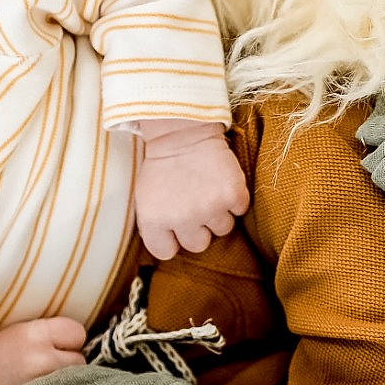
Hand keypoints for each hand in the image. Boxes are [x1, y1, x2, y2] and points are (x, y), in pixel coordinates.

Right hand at [0, 317, 87, 384]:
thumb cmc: (0, 350)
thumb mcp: (25, 330)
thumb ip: (54, 333)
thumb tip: (85, 341)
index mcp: (35, 334)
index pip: (77, 333)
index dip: (68, 339)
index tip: (55, 343)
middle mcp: (41, 360)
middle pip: (79, 360)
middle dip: (67, 361)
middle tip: (44, 363)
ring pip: (73, 382)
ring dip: (64, 380)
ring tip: (41, 378)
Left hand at [132, 121, 248, 258]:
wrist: (183, 132)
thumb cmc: (162, 167)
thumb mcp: (144, 199)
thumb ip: (154, 227)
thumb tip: (169, 248)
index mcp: (154, 221)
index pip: (166, 252)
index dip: (172, 238)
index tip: (175, 223)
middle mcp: (182, 218)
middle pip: (198, 245)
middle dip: (198, 227)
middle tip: (194, 202)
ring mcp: (209, 207)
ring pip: (222, 229)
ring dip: (218, 212)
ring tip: (207, 189)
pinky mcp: (232, 194)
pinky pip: (239, 210)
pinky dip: (235, 197)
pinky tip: (220, 181)